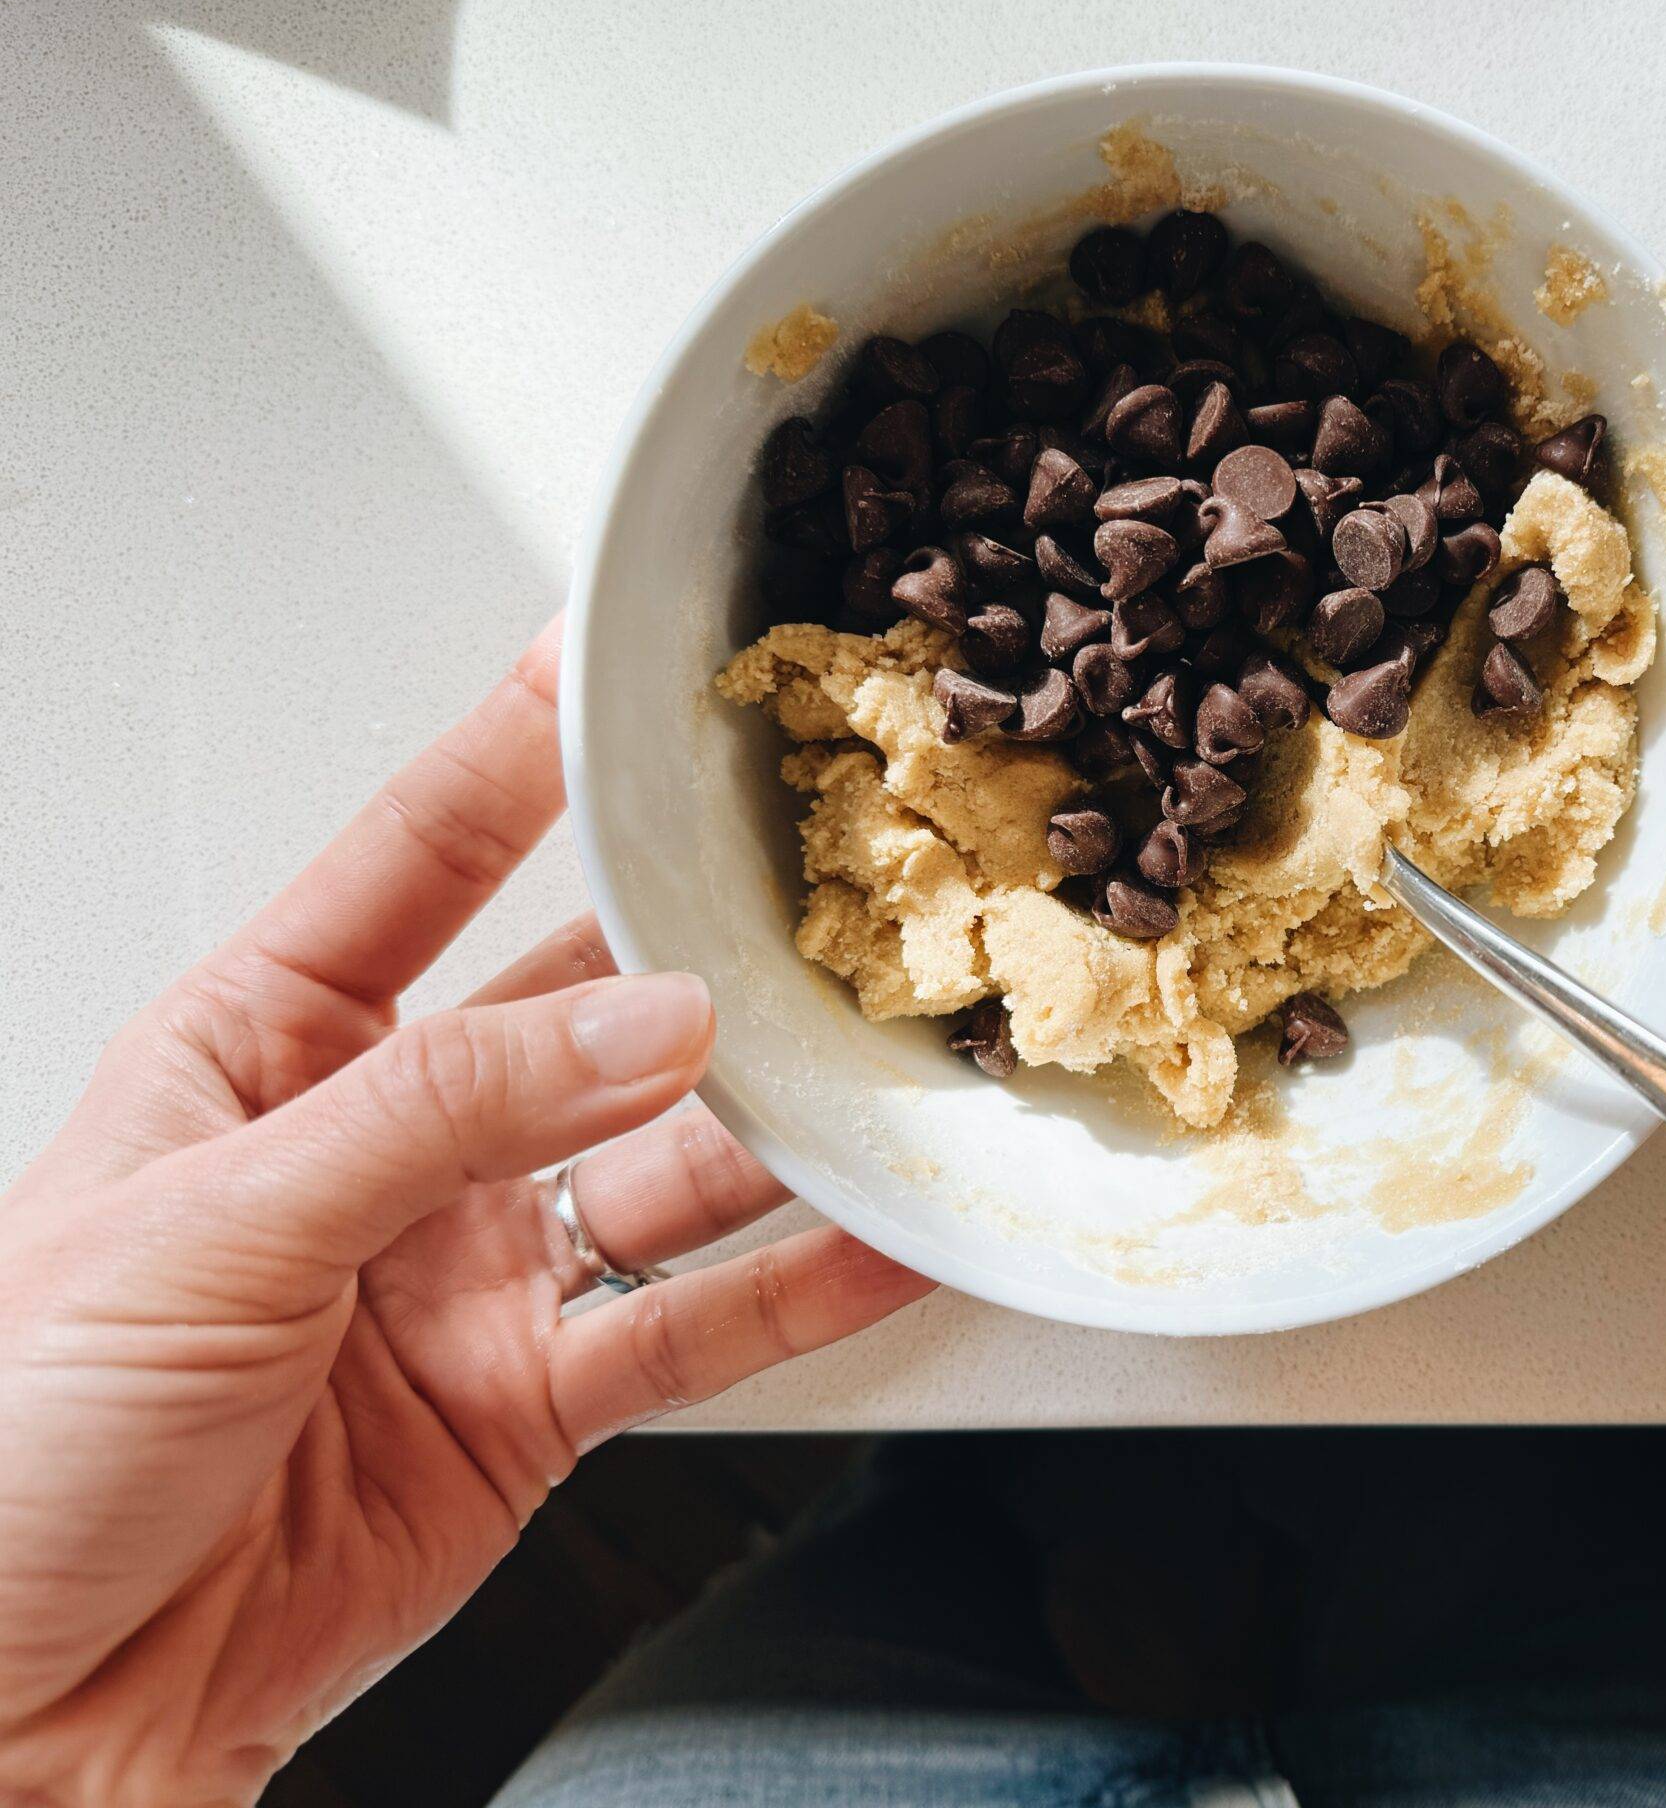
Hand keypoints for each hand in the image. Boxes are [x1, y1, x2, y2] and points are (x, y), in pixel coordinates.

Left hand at [0, 621, 930, 1804]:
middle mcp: (381, 1151)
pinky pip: (689, 1326)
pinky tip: (869, 1238)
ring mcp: (465, 1275)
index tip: (611, 668)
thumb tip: (642, 1028)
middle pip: (579, 1012)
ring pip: (663, 1165)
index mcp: (260, 1056)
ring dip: (772, 1127)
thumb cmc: (9, 1458)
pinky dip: (795, 1289)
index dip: (515, 759)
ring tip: (872, 1071)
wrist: (29, 1714)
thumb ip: (442, 1116)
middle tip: (809, 887)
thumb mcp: (209, 1229)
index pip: (413, 863)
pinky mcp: (529, 1401)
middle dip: (695, 952)